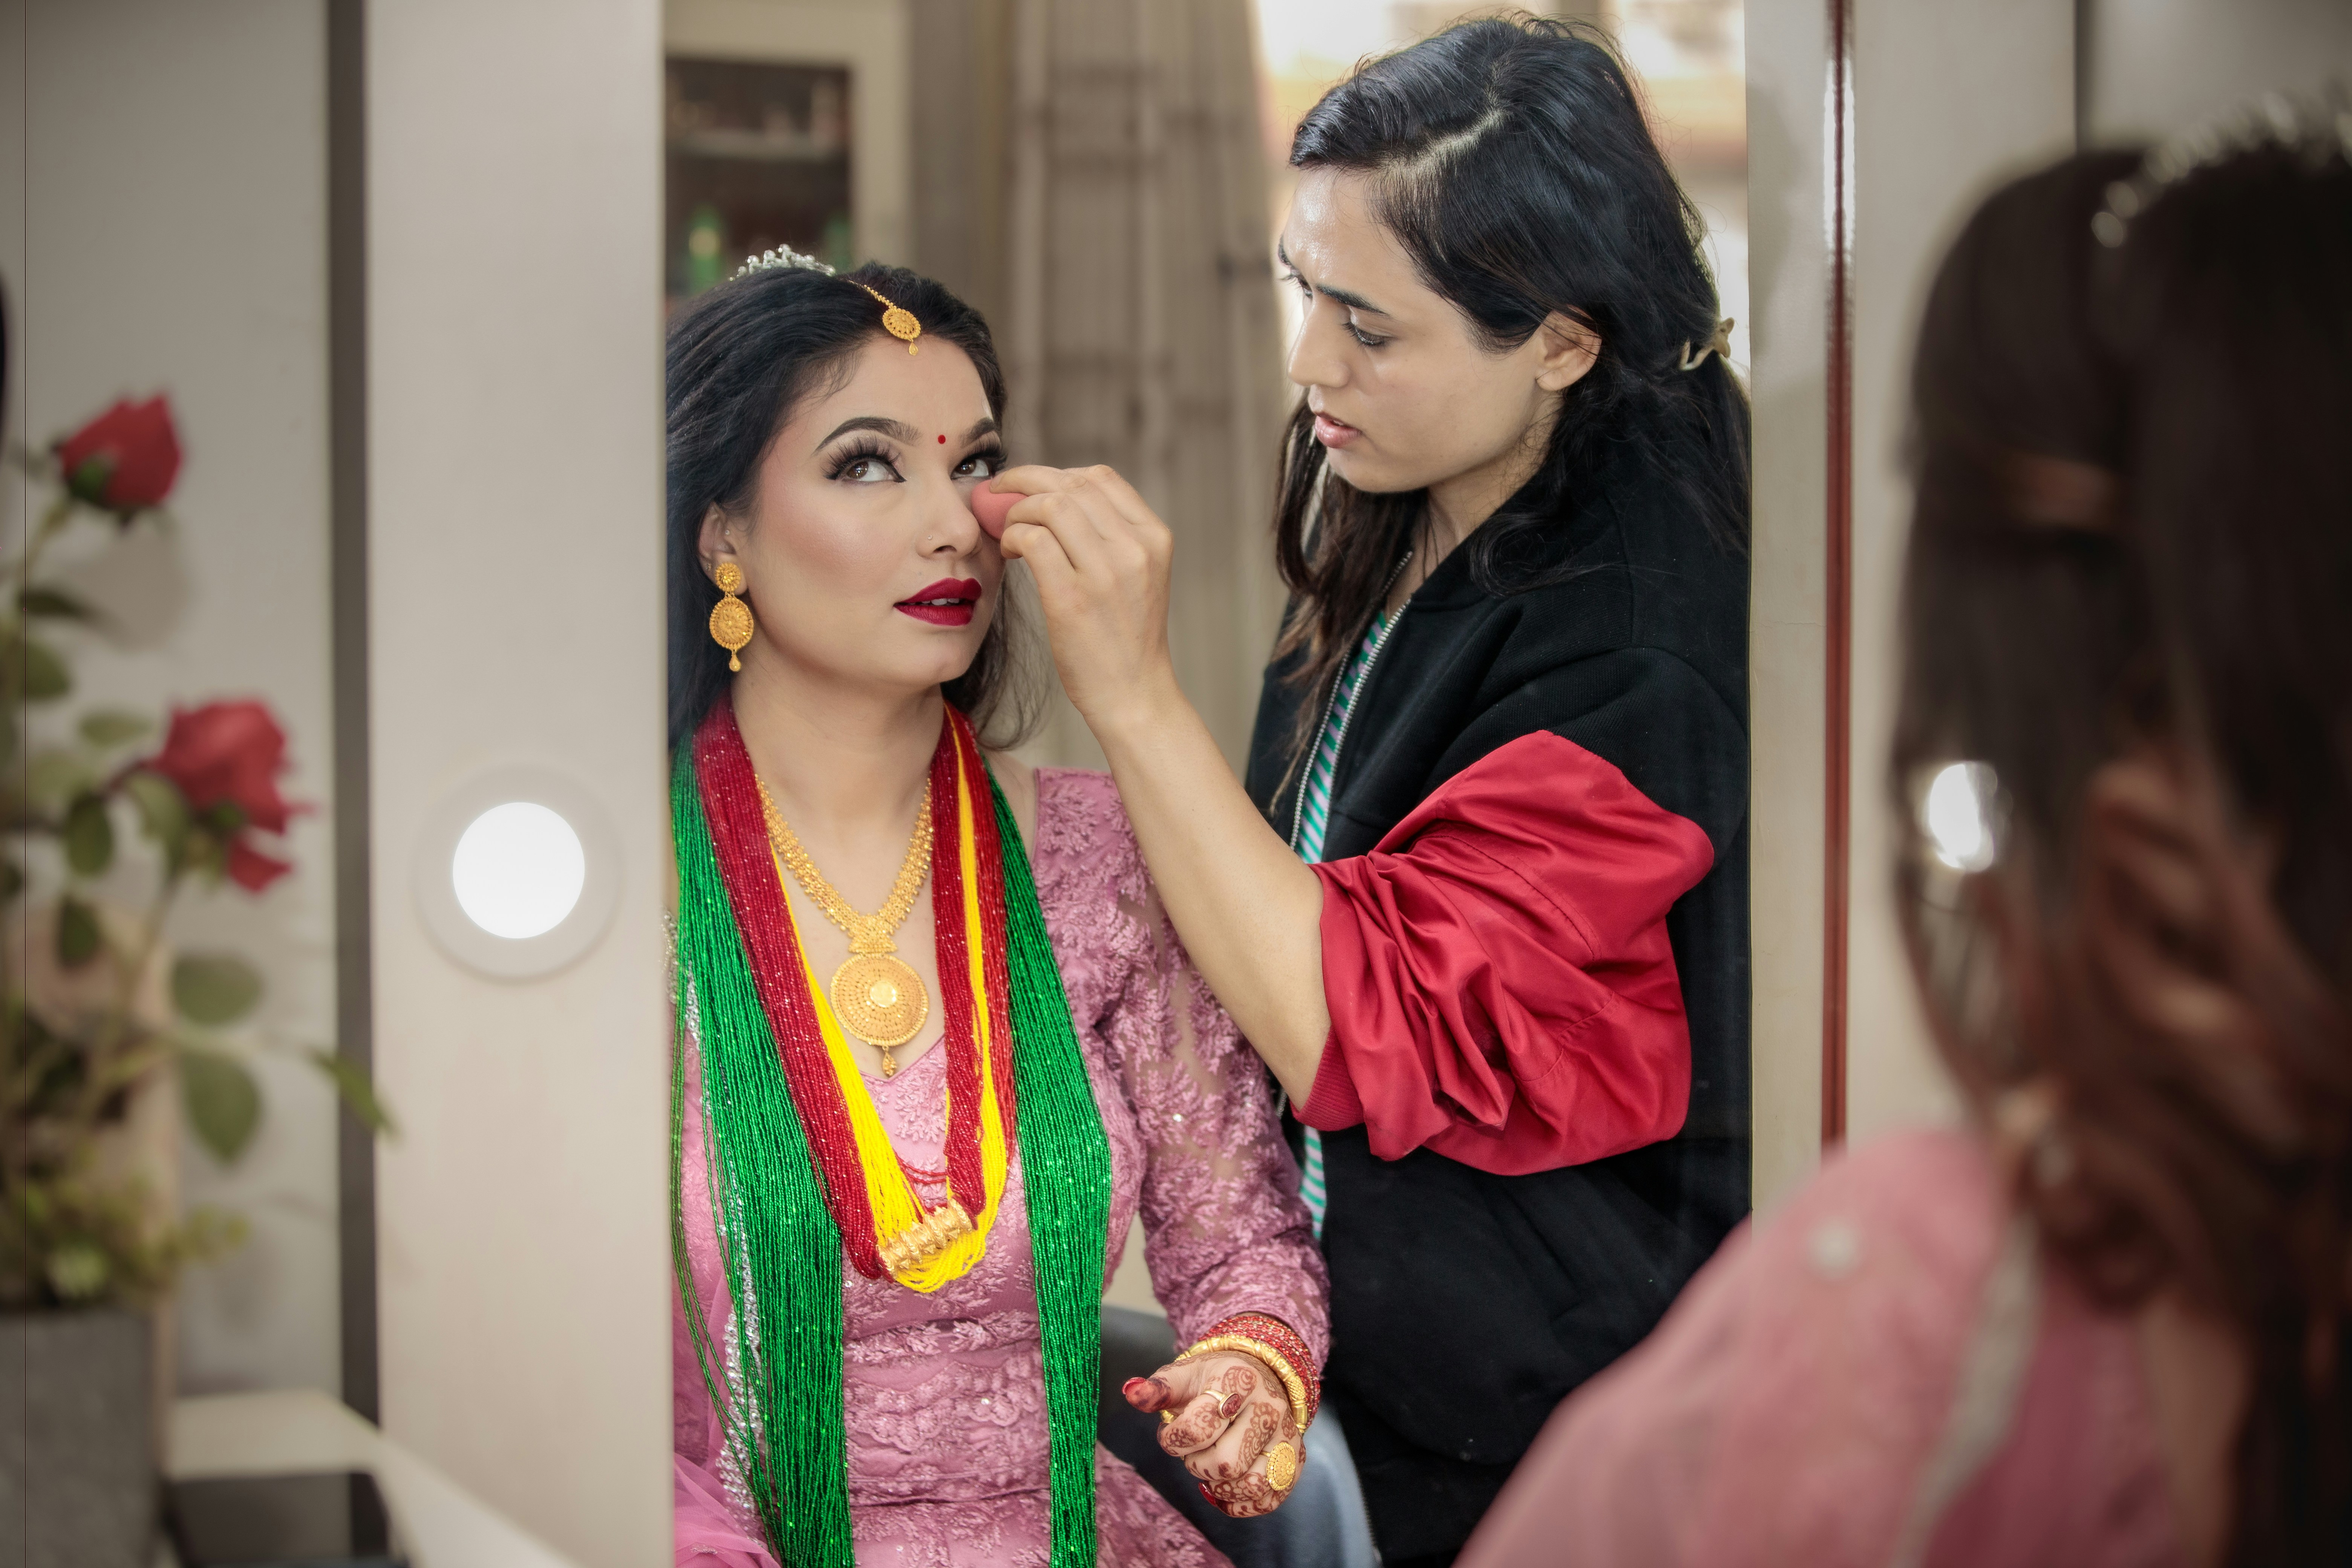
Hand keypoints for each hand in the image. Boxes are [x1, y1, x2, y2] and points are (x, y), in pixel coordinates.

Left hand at [988, 465, 1179, 734]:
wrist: (1134, 694)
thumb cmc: (1125, 638)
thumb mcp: (1137, 575)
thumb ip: (1110, 537)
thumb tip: (1054, 498)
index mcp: (1153, 537)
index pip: (1101, 478)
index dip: (1057, 473)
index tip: (1032, 486)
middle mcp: (1135, 549)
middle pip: (1071, 485)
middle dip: (1025, 481)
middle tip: (999, 495)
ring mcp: (1105, 573)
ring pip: (1049, 506)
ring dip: (1017, 510)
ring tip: (1008, 531)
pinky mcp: (1073, 598)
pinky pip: (1032, 541)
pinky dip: (1012, 537)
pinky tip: (1010, 552)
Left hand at [1122, 1351, 1302, 1518]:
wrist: (1261, 1371)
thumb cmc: (1214, 1378)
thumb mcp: (1184, 1375)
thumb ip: (1157, 1388)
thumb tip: (1130, 1392)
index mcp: (1238, 1380)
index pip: (1197, 1428)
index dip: (1172, 1439)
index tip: (1171, 1432)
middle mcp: (1268, 1407)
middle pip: (1225, 1463)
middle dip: (1197, 1464)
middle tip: (1195, 1450)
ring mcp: (1287, 1435)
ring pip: (1251, 1485)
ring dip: (1221, 1486)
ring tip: (1211, 1467)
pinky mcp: (1295, 1459)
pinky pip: (1269, 1499)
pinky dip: (1242, 1503)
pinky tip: (1226, 1486)